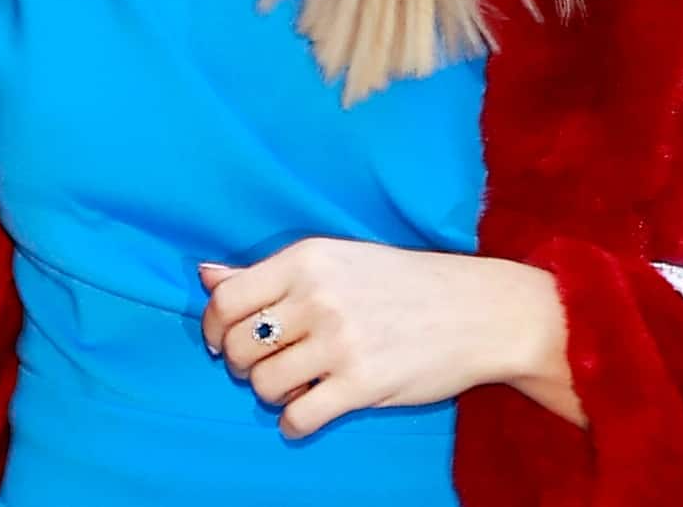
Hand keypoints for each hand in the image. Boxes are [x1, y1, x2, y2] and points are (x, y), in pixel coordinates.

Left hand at [196, 239, 583, 437]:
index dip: (215, 327)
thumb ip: (269, 272)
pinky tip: (308, 414)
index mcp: (307, 259)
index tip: (225, 341)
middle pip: (241, 345)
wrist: (478, 311)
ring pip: (264, 384)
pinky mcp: (362, 384)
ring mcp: (340, 342)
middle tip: (266, 366)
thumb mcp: (336, 260)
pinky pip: (299, 417)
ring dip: (271, 394)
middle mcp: (317, 297)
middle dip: (243, 364)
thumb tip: (204, 274)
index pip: (226, 297)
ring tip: (293, 386)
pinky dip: (294, 424)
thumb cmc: (403, 283)